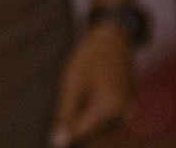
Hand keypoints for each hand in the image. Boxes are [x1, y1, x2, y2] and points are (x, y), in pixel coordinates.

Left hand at [50, 22, 132, 146]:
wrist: (113, 39)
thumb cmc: (90, 57)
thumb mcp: (73, 83)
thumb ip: (66, 114)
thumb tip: (57, 142)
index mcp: (110, 109)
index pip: (82, 134)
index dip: (63, 135)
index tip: (49, 139)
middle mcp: (123, 116)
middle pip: (89, 132)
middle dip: (72, 124)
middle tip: (67, 99)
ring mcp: (126, 113)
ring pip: (95, 126)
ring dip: (81, 117)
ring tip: (79, 90)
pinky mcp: (125, 110)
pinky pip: (102, 119)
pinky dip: (89, 111)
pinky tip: (86, 92)